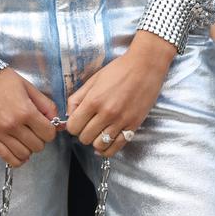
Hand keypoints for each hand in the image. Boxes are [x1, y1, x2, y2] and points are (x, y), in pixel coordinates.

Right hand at [0, 67, 58, 166]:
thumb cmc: (3, 79)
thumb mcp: (28, 87)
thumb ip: (45, 105)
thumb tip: (57, 122)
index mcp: (25, 111)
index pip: (48, 134)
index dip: (50, 130)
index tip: (45, 125)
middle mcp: (13, 125)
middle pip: (38, 146)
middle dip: (40, 138)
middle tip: (34, 129)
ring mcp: (0, 134)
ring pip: (24, 154)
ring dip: (28, 147)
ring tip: (25, 137)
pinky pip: (8, 158)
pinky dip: (17, 158)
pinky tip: (18, 149)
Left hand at [65, 37, 174, 157]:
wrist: (145, 66)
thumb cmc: (119, 69)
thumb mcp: (93, 79)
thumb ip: (77, 97)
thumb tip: (68, 115)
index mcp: (94, 100)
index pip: (73, 126)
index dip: (73, 125)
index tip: (78, 120)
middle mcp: (106, 113)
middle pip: (84, 138)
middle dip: (83, 132)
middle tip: (89, 124)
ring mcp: (121, 121)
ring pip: (99, 145)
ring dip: (95, 140)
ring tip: (98, 130)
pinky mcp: (133, 126)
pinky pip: (116, 147)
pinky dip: (108, 149)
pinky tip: (105, 141)